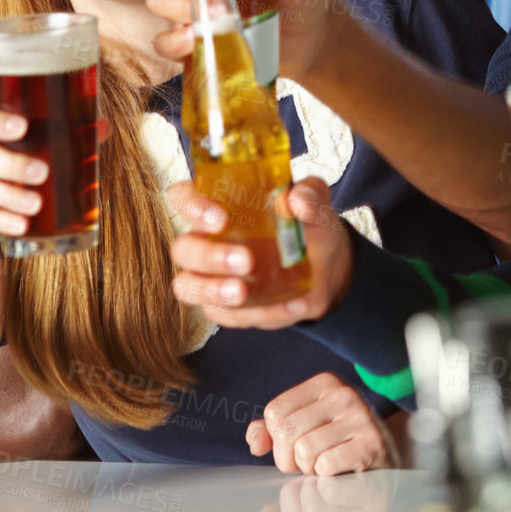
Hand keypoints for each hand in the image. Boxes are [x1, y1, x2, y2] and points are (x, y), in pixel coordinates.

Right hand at [166, 177, 354, 325]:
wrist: (327, 265)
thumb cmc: (308, 223)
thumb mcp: (315, 202)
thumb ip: (309, 195)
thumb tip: (297, 201)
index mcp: (220, 204)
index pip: (183, 197)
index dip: (190, 205)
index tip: (220, 218)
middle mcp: (208, 240)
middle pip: (183, 249)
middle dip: (208, 256)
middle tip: (245, 260)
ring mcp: (213, 277)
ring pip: (188, 286)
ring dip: (212, 291)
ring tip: (242, 292)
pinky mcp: (227, 307)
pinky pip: (228, 316)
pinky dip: (260, 313)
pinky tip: (290, 304)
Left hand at [247, 373, 396, 474]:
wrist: (382, 469)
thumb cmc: (335, 448)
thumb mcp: (303, 431)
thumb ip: (271, 431)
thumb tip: (256, 442)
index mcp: (325, 383)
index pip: (275, 412)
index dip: (276, 439)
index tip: (295, 446)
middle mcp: (344, 394)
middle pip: (286, 431)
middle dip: (288, 458)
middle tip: (307, 463)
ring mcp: (361, 417)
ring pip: (304, 451)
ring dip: (309, 469)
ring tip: (327, 466)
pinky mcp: (372, 444)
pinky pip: (325, 465)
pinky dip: (326, 478)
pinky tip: (341, 472)